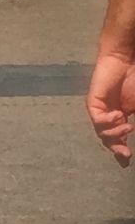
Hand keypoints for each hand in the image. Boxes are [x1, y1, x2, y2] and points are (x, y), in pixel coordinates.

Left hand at [86, 50, 134, 164]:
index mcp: (120, 118)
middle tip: (126, 154)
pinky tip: (118, 115)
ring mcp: (99, 110)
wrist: (125, 61)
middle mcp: (108, 117)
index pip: (118, 140)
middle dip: (116, 148)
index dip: (121, 152)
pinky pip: (97, 120)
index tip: (126, 162)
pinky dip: (107, 122)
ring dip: (115, 133)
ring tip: (127, 126)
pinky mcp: (93, 103)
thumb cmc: (134, 80)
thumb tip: (133, 132)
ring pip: (101, 132)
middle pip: (107, 140)